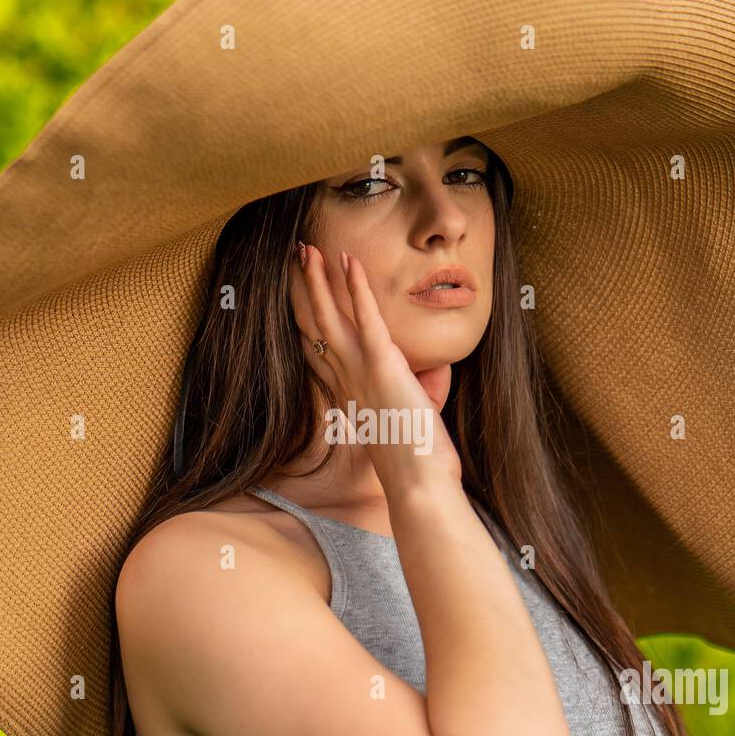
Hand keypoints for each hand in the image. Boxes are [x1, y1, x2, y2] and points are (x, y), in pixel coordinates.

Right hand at [289, 240, 462, 489]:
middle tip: (295, 261)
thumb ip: (425, 388)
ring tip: (307, 249)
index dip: (307, 325)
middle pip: (315, 327)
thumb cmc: (420, 461)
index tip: (298, 303)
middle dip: (304, 291)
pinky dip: (357, 288)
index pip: (320, 354)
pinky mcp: (382, 365)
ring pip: (330, 316)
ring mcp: (361, 372)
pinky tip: (349, 262)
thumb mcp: (419, 418)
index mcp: (351, 395)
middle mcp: (348, 381)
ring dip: (318, 280)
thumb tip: (439, 368)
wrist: (418, 485)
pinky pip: (366, 318)